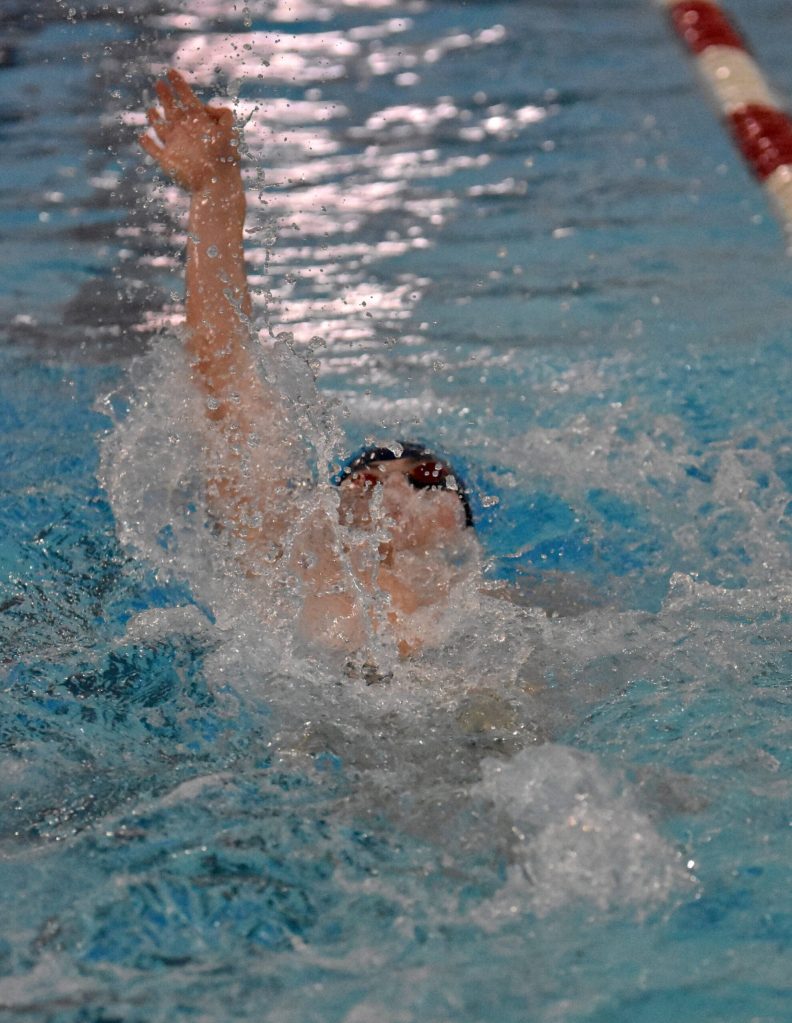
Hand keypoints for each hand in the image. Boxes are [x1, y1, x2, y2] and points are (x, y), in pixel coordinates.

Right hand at [140, 69, 239, 192]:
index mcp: (199, 123)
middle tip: (159, 82)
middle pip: (172, 110)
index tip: (171, 71)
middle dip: (166, 96)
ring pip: (161, 128)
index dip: (179, 85)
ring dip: (155, 119)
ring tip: (151, 110)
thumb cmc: (224, 161)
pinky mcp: (167, 160)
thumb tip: (205, 107)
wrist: (217, 186)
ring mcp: (175, 146)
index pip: (187, 99)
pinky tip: (142, 137)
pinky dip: (147, 143)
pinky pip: (153, 150)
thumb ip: (222, 115)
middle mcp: (186, 132)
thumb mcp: (229, 133)